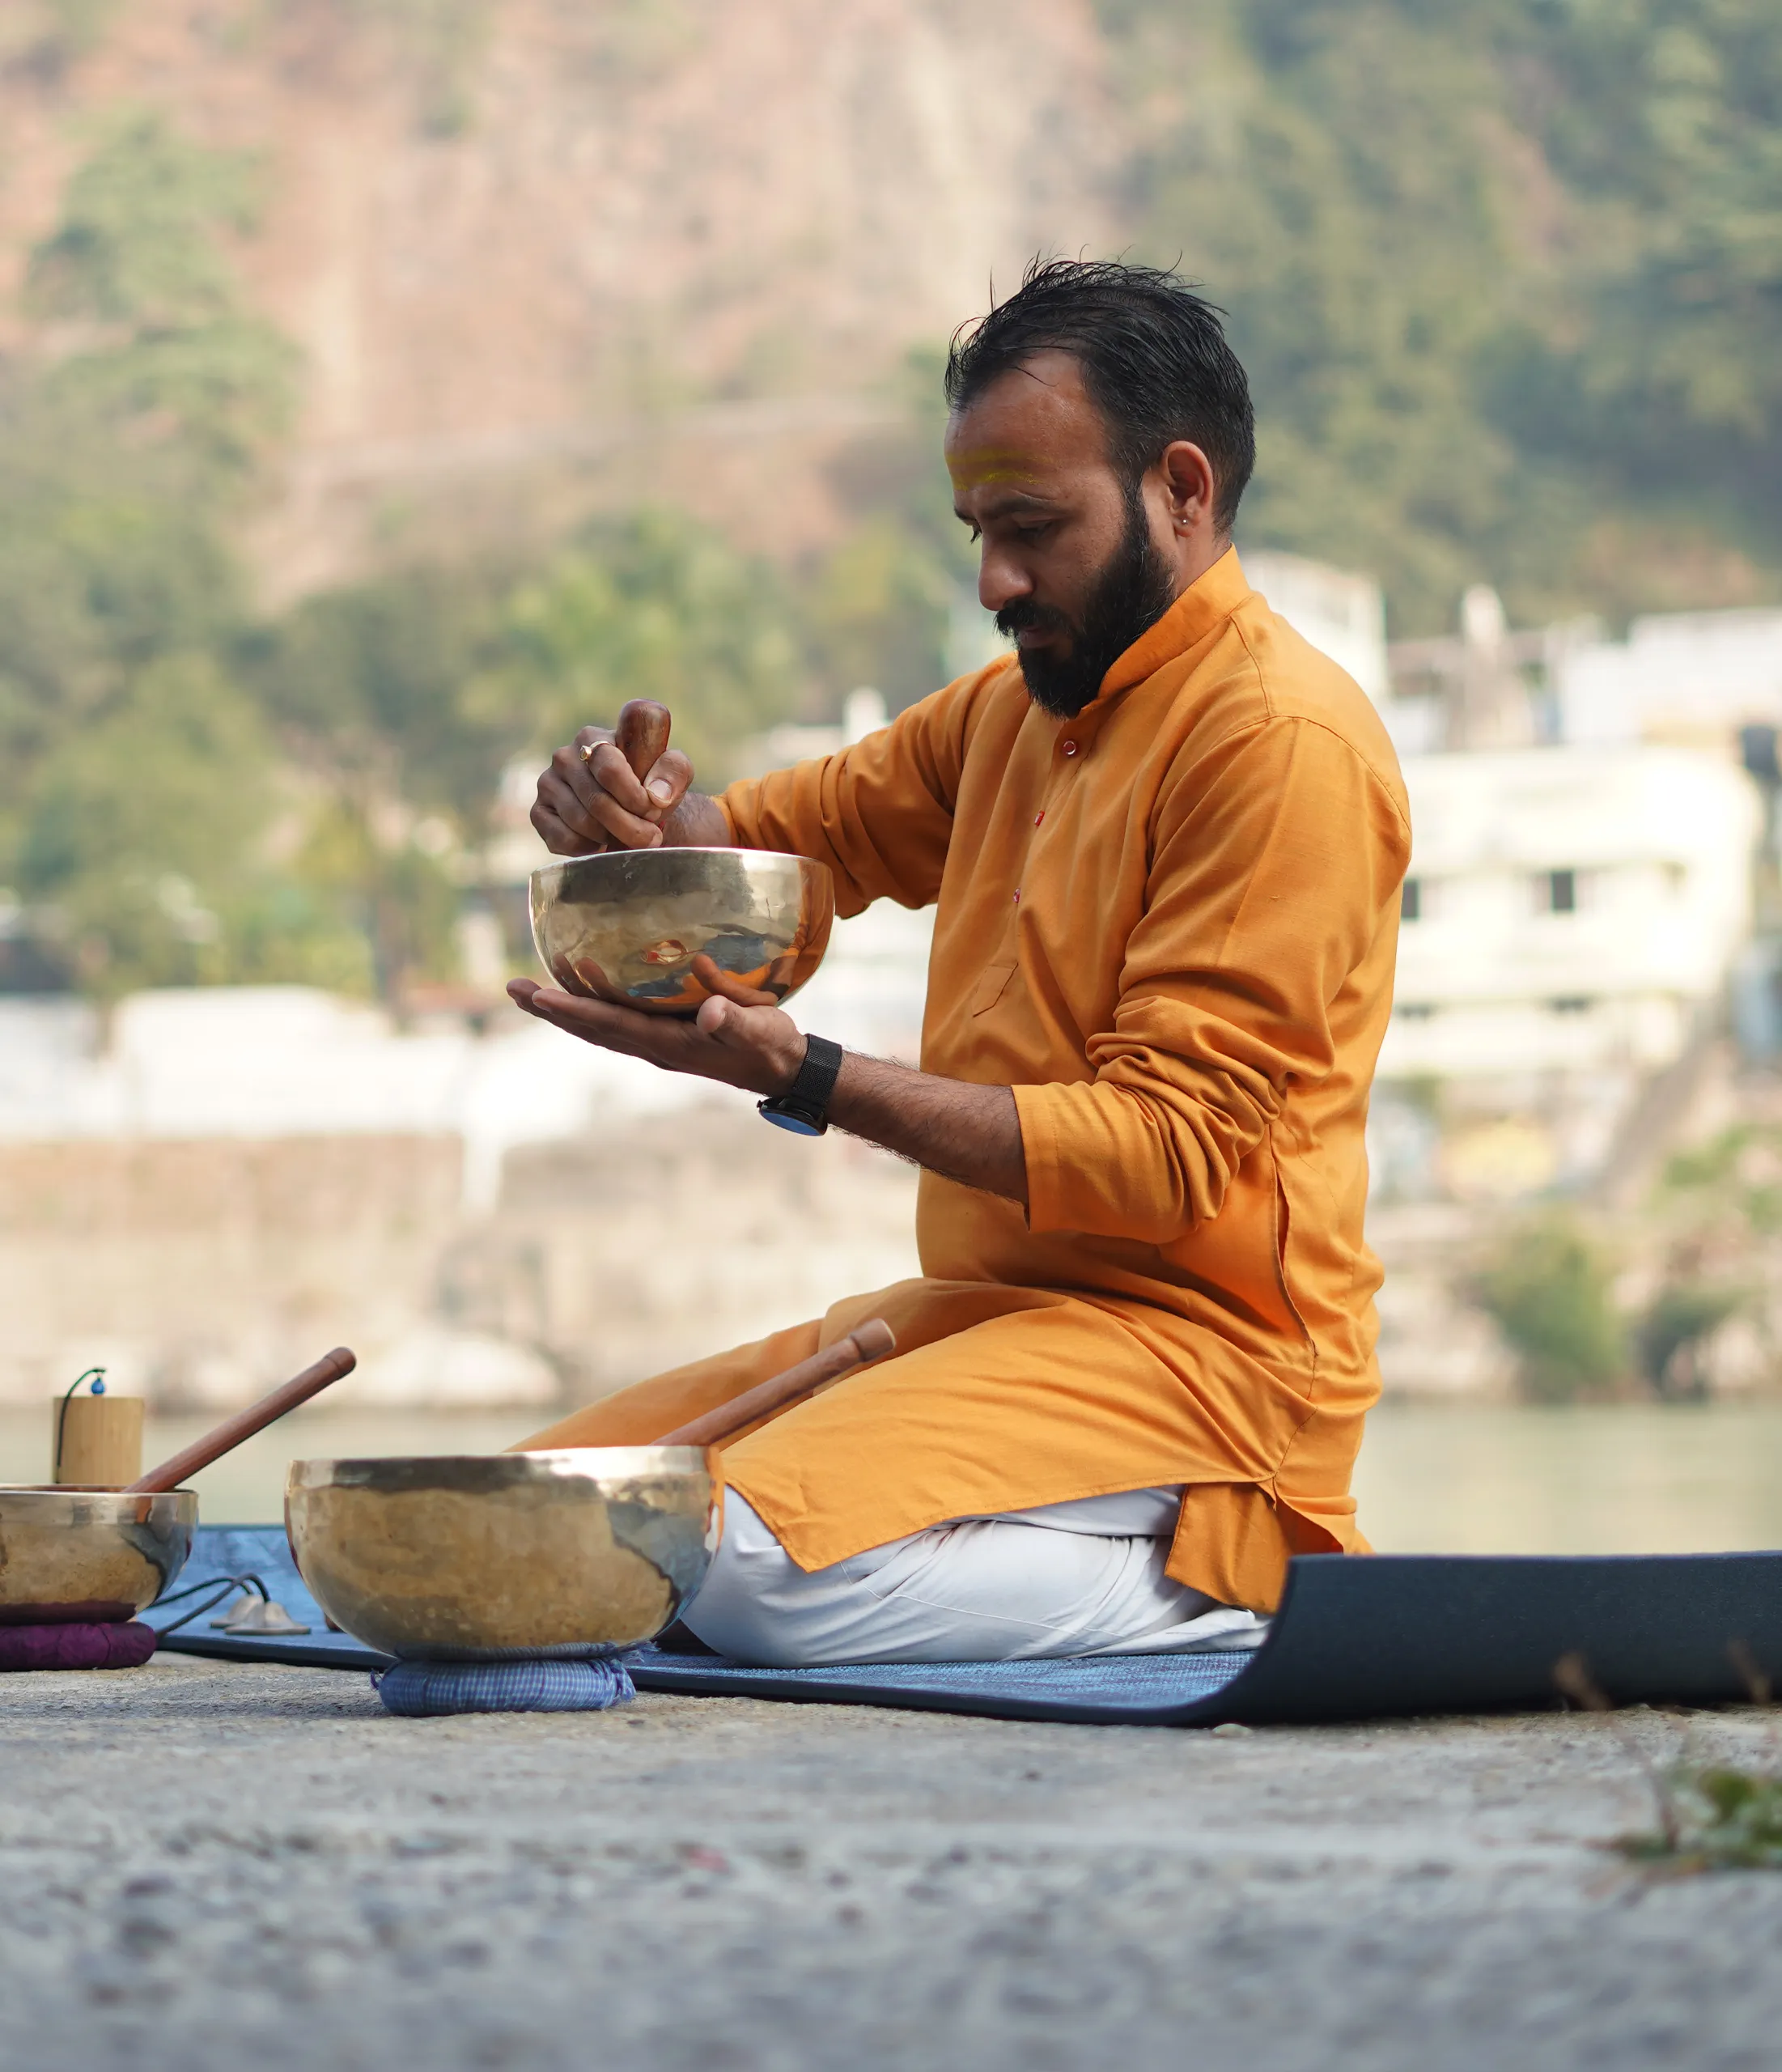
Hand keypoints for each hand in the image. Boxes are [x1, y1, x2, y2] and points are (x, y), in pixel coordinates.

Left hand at [507, 957, 806, 1096]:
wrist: (782, 1068)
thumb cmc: (771, 1045)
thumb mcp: (757, 1029)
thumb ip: (733, 1019)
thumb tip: (709, 1012)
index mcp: (668, 1043)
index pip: (609, 1024)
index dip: (573, 1010)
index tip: (538, 996)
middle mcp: (653, 1047)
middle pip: (590, 1028)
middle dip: (551, 1010)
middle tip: (512, 989)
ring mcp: (656, 1045)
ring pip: (598, 1028)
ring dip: (563, 1012)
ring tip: (531, 994)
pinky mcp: (665, 1038)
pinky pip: (616, 1024)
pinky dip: (589, 1011)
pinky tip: (581, 995)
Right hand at [531, 722, 695, 855]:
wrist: (632, 809)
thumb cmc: (651, 785)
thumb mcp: (673, 772)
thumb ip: (674, 772)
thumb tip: (656, 795)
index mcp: (594, 737)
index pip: (609, 768)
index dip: (634, 797)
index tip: (653, 811)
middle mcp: (564, 756)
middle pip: (596, 800)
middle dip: (630, 826)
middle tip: (651, 838)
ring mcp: (547, 783)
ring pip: (581, 822)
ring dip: (612, 838)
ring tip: (629, 839)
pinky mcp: (538, 812)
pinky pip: (562, 838)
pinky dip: (588, 848)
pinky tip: (602, 844)